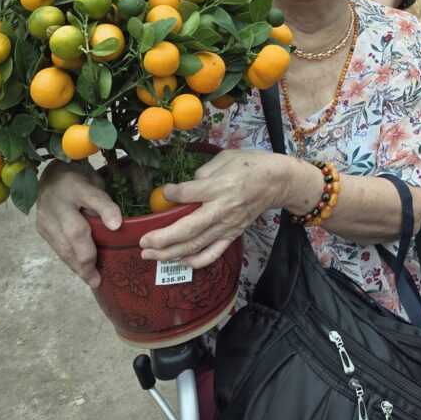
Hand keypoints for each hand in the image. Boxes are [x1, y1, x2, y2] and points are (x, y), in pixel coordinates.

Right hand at [36, 161, 121, 288]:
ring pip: (63, 246)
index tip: (117, 226)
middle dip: (88, 255)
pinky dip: (70, 261)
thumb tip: (115, 227)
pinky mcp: (41, 228)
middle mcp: (59, 202)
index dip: (107, 212)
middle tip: (98, 276)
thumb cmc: (80, 180)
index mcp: (77, 185)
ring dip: (78, 266)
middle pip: (75, 231)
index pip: (95, 198)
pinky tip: (81, 271)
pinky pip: (57, 249)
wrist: (50, 175)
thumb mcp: (95, 182)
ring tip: (92, 280)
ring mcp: (47, 217)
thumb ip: (102, 202)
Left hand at [139, 149, 285, 268]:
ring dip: (170, 253)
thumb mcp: (226, 157)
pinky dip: (196, 261)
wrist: (278, 181)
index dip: (172, 194)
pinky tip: (180, 261)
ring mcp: (228, 225)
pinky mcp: (233, 235)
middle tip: (142, 242)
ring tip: (149, 255)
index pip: (189, 194)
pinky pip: (213, 253)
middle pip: (188, 228)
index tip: (164, 191)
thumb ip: (203, 172)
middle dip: (162, 237)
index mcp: (220, 186)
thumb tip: (184, 188)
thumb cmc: (251, 164)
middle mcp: (222, 209)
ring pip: (196, 244)